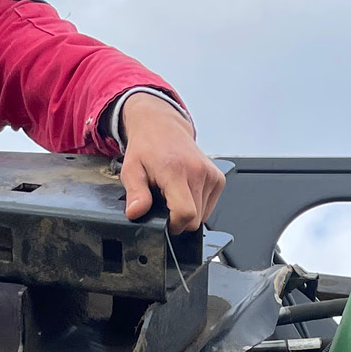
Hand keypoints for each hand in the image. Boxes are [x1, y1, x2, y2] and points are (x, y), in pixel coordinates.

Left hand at [118, 92, 224, 233]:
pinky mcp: (218, 178)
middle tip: (164, 202)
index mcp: (176, 170)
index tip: (164, 221)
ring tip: (173, 193)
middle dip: (179, 219)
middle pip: (195, 219)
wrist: (162, 126)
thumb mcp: (131, 171)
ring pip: (203, 215)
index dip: (174, 225)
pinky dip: (197, 205)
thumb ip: (135, 194)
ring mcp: (211, 175)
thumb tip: (135, 212)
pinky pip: (209, 207)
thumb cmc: (147, 147)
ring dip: (188, 211)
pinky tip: (185, 190)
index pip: (186, 213)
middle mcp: (198, 172)